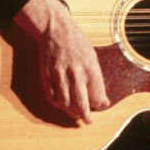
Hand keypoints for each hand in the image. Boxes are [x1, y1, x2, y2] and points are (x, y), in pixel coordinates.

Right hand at [14, 0, 109, 122]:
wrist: (56, 28)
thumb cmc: (77, 41)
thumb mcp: (92, 55)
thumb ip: (96, 77)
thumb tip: (102, 98)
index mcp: (90, 67)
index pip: (97, 94)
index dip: (100, 103)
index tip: (101, 105)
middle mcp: (75, 73)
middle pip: (81, 103)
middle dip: (86, 116)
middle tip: (88, 121)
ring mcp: (60, 75)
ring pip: (65, 103)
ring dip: (71, 111)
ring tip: (75, 114)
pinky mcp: (47, 75)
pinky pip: (52, 96)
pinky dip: (58, 103)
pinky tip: (62, 104)